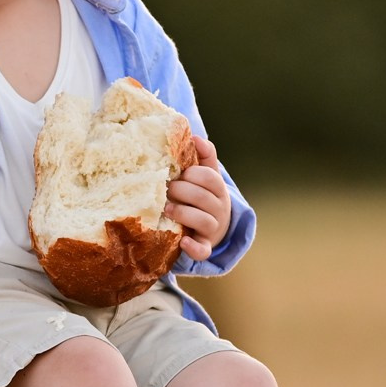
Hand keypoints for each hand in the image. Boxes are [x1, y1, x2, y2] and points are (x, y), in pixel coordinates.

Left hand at [166, 135, 232, 262]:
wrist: (213, 225)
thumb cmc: (202, 194)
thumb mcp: (206, 175)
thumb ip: (204, 157)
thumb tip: (195, 136)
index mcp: (218, 188)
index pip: (208, 177)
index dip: (191, 174)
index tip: (178, 174)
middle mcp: (219, 208)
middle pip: (203, 197)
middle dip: (182, 191)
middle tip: (166, 190)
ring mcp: (213, 228)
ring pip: (203, 220)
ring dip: (183, 213)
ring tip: (166, 210)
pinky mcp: (205, 245)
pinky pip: (203, 250)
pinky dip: (194, 247)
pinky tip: (182, 240)